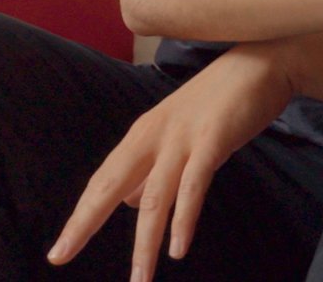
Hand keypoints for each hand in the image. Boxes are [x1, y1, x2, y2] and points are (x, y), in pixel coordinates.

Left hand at [48, 42, 294, 277]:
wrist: (262, 61)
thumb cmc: (222, 100)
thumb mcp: (180, 133)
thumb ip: (155, 168)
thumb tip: (130, 204)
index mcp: (143, 134)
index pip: (103, 182)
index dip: (81, 216)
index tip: (60, 251)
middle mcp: (154, 135)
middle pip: (110, 185)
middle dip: (84, 223)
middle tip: (60, 256)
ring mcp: (183, 137)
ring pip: (155, 197)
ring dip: (145, 243)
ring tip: (139, 278)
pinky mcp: (214, 139)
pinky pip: (194, 186)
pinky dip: (184, 219)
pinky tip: (178, 248)